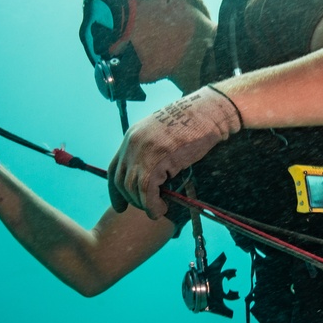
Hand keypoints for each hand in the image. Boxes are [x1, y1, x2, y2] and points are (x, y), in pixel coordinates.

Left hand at [110, 86, 241, 218]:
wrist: (208, 112)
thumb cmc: (194, 123)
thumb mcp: (164, 135)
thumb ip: (152, 152)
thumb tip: (152, 179)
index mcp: (132, 136)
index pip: (114, 169)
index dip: (115, 191)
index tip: (120, 206)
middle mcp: (132, 143)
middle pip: (121, 181)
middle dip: (132, 200)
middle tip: (147, 209)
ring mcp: (143, 151)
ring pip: (133, 188)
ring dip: (144, 205)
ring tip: (157, 210)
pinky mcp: (157, 160)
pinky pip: (147, 191)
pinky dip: (152, 205)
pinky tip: (161, 209)